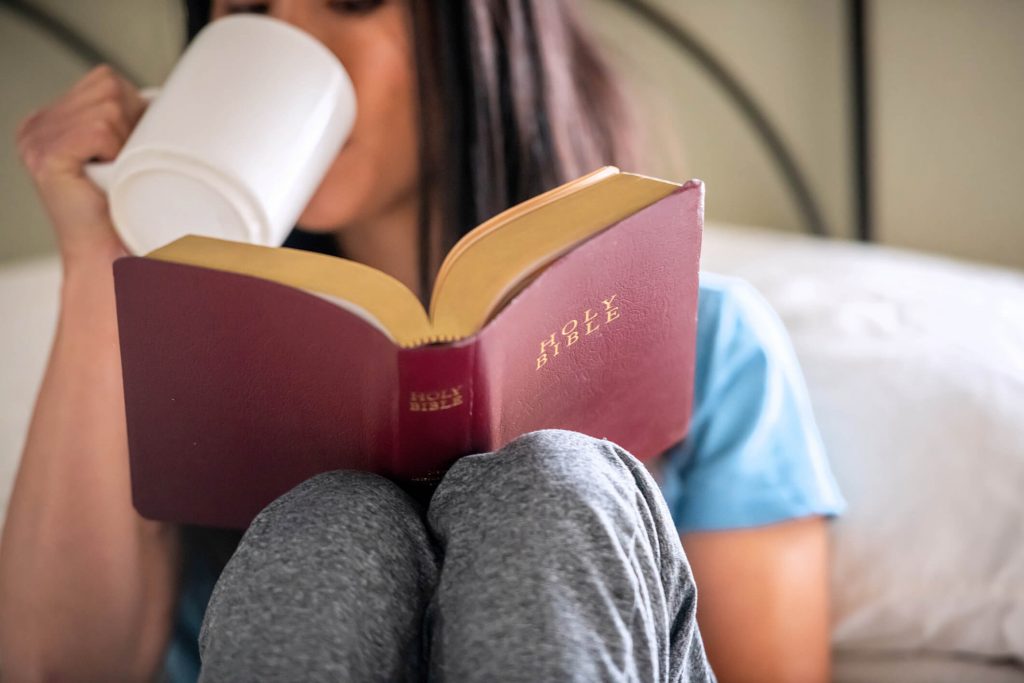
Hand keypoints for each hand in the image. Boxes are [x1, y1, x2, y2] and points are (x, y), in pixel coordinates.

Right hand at [14, 64, 148, 267]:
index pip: (106, 80)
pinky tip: (104, 173)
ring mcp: (36, 140)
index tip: (131, 145)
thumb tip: (162, 99)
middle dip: (132, 122)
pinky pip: (99, 130)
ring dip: (126, 140)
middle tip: (125, 161)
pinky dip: (115, 151)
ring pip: (109, 107)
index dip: (133, 109)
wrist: (109, 255)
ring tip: (114, 170)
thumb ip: (126, 119)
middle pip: (109, 87)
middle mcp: (37, 126)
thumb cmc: (122, 211)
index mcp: (51, 120)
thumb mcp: (123, 152)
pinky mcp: (45, 156)